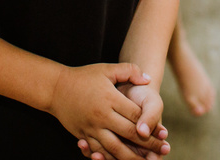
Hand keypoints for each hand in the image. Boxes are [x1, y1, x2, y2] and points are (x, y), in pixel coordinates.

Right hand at [50, 64, 167, 159]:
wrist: (55, 88)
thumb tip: (148, 79)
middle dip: (148, 144)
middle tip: (163, 150)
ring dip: (131, 157)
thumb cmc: (83, 77)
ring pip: (115, 148)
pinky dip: (111, 159)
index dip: (151, 125)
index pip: (135, 115)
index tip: (164, 133)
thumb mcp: (106, 69)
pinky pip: (99, 151)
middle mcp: (102, 116)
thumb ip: (129, 71)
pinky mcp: (84, 135)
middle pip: (129, 134)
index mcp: (110, 99)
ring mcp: (92, 128)